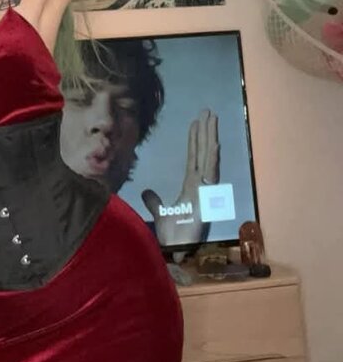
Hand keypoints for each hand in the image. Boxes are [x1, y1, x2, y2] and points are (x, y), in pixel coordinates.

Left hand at [142, 110, 219, 246]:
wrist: (176, 250)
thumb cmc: (172, 235)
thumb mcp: (159, 213)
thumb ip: (154, 201)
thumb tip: (146, 190)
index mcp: (190, 186)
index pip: (193, 157)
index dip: (195, 140)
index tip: (196, 123)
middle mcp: (200, 184)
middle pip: (203, 152)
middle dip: (205, 132)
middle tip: (207, 111)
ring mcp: (205, 189)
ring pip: (208, 158)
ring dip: (210, 138)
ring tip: (211, 118)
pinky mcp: (206, 197)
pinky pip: (210, 174)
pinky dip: (212, 159)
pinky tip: (215, 143)